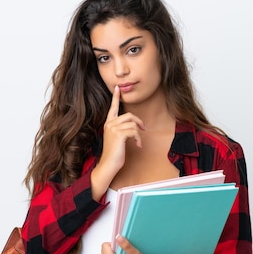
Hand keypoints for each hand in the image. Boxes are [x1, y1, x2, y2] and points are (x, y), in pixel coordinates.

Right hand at [91, 85, 144, 199]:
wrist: (108, 165)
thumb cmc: (114, 154)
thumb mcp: (116, 139)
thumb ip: (121, 130)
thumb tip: (133, 126)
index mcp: (108, 124)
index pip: (112, 108)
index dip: (115, 98)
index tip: (117, 88)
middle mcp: (109, 124)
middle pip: (128, 115)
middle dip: (138, 121)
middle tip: (144, 128)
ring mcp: (113, 129)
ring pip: (132, 123)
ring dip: (138, 133)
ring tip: (138, 142)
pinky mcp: (119, 135)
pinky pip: (134, 131)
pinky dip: (138, 139)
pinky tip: (137, 145)